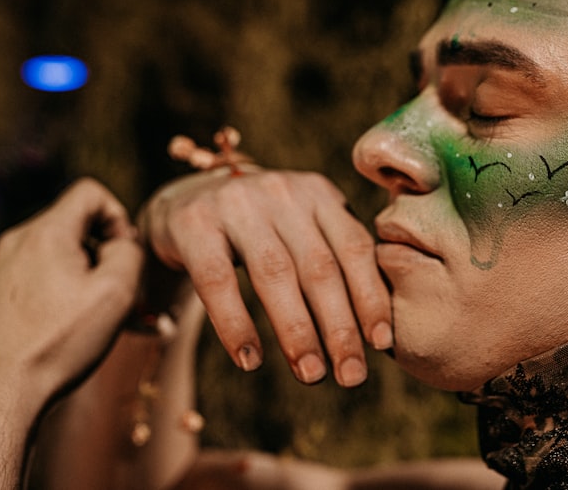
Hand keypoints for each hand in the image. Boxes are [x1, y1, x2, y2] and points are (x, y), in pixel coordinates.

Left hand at [0, 177, 144, 414]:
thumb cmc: (56, 345)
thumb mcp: (117, 292)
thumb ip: (130, 252)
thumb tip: (123, 243)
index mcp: (45, 232)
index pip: (89, 192)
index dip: (118, 215)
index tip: (125, 254)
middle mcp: (14, 244)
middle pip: (71, 227)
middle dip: (101, 255)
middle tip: (119, 295)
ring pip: (51, 258)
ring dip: (79, 281)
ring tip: (94, 321)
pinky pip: (30, 283)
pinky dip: (53, 298)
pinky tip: (63, 335)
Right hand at [141, 168, 390, 386]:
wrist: (186, 202)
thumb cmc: (262, 230)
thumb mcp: (302, 228)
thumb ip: (337, 258)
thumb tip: (378, 331)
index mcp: (319, 194)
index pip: (354, 248)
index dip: (370, 297)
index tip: (380, 343)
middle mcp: (282, 192)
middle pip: (319, 266)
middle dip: (339, 326)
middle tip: (351, 375)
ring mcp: (236, 204)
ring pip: (275, 274)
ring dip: (297, 330)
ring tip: (311, 374)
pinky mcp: (194, 224)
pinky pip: (218, 280)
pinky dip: (236, 323)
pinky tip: (251, 360)